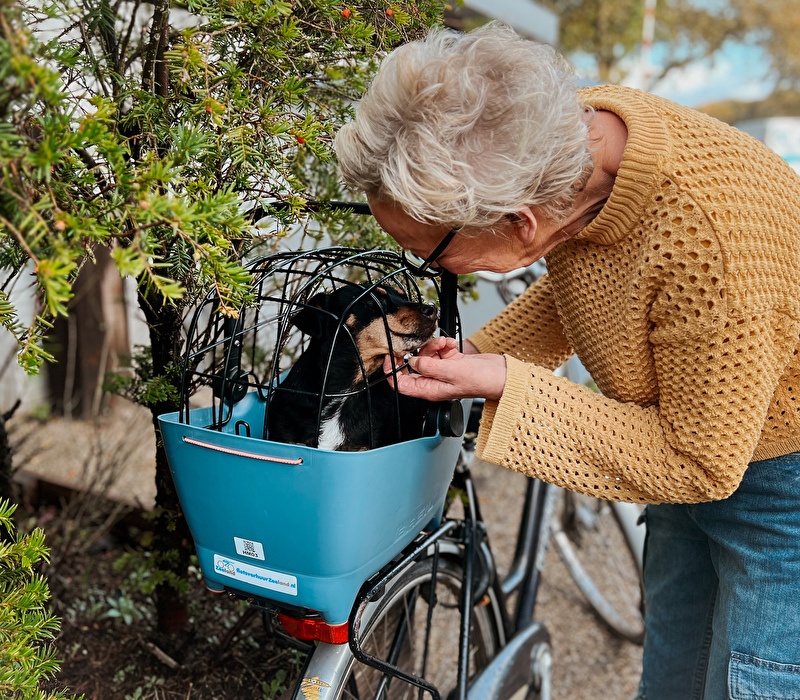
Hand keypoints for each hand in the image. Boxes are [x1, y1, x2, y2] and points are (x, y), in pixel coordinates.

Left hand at [384, 337, 505, 401]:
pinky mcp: (451, 361)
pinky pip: (439, 350)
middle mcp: (434, 381)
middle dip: (417, 352)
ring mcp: (442, 371)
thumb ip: (429, 366)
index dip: (393, 371)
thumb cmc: (481, 381)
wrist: (501, 375)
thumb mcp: (451, 372)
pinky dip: (443, 344)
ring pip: (426, 354)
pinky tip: (451, 345)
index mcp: (429, 390)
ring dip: (433, 345)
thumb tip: (413, 361)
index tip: (392, 356)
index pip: (401, 384)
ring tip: (444, 344)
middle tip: (422, 345)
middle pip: (413, 365)